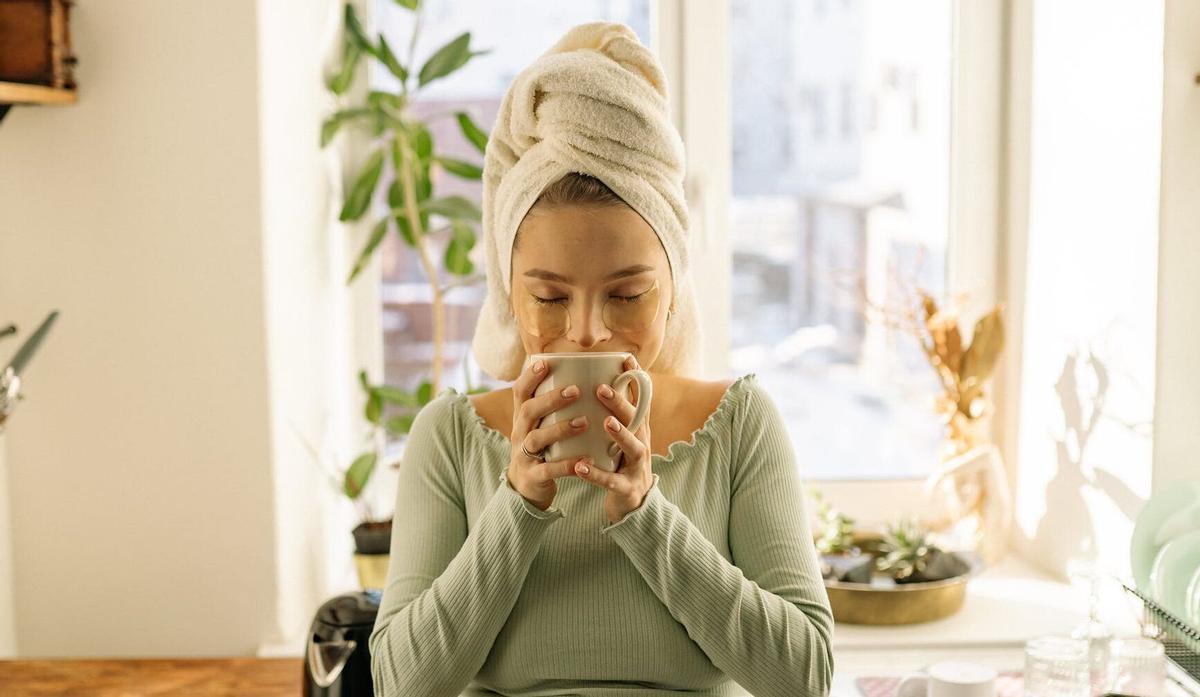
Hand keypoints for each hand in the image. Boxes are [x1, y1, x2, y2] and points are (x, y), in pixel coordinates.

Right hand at [506, 358, 593, 510]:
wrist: (526, 487)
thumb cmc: (543, 448)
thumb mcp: (541, 425)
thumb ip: (553, 405)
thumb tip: (581, 374)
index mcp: (522, 418)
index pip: (520, 392)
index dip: (529, 377)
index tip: (545, 363)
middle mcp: (519, 433)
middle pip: (528, 411)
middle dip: (551, 399)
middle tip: (576, 390)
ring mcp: (524, 455)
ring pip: (537, 439)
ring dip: (560, 429)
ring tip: (585, 422)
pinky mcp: (533, 476)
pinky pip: (548, 469)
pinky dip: (566, 465)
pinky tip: (585, 459)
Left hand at [575, 354, 654, 523]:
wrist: (633, 505)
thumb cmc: (621, 463)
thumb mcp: (621, 437)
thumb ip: (613, 413)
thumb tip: (595, 380)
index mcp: (637, 429)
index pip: (640, 400)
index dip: (636, 379)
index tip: (626, 358)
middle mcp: (641, 444)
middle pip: (636, 420)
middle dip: (621, 403)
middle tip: (601, 388)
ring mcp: (636, 467)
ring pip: (633, 448)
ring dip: (620, 434)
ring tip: (605, 422)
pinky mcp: (627, 489)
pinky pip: (611, 481)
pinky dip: (596, 474)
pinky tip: (580, 467)